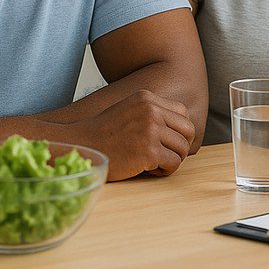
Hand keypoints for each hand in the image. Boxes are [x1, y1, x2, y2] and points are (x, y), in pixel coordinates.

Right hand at [71, 90, 196, 180]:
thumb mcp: (130, 110)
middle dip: (181, 146)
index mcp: (147, 98)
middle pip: (188, 129)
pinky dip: (165, 170)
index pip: (183, 112)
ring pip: (183, 148)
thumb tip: (182, 128)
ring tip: (155, 163)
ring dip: (173, 160)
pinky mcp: (148, 151)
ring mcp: (150, 129)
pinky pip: (173, 163)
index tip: (169, 142)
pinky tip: (149, 169)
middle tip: (167, 156)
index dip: (179, 130)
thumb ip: (153, 113)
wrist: (80, 147)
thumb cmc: (104, 134)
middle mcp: (151, 110)